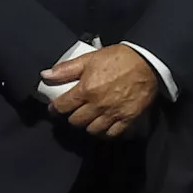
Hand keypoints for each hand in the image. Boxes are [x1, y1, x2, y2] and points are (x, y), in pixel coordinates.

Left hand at [42, 42, 161, 138]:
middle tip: (73, 112)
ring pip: (92, 130)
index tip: (55, 108)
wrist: (148, 62)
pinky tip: (103, 126)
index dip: (55, 108)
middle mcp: (98, 105)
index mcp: (86, 90)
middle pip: (76, 121)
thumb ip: (66, 69)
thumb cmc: (117, 58)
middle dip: (71, 117)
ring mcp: (113, 114)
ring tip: (88, 119)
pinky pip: (112, 134)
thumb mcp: (89, 59)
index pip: (62, 107)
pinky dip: (105, 132)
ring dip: (87, 125)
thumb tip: (45, 75)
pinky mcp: (128, 119)